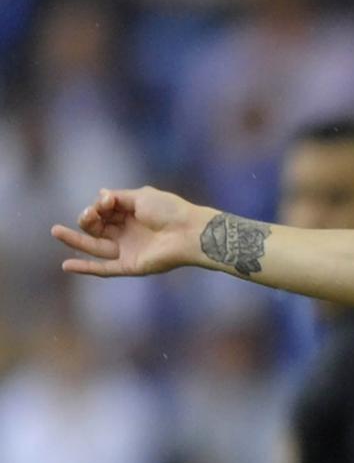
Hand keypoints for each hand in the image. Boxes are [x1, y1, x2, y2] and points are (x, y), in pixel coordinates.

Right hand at [51, 187, 205, 276]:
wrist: (189, 232)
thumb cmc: (170, 210)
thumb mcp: (142, 196)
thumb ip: (119, 197)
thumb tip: (101, 193)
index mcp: (132, 214)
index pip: (105, 210)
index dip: (99, 205)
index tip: (106, 201)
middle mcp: (128, 232)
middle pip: (97, 227)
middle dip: (88, 219)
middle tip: (89, 214)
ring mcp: (128, 250)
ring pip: (95, 247)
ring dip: (75, 240)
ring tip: (55, 231)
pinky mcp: (130, 266)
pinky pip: (103, 269)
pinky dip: (85, 268)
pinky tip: (66, 265)